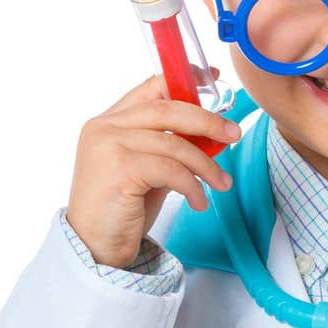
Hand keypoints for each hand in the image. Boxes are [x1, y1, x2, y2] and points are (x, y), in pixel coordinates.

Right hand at [66, 70, 239, 267]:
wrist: (95, 249)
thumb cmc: (121, 211)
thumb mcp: (146, 170)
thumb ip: (167, 146)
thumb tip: (211, 133)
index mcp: (108, 121)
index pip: (149, 87)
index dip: (184, 79)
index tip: (212, 78)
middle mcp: (104, 128)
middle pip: (166, 108)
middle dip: (206, 120)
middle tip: (233, 133)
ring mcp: (108, 147)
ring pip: (173, 143)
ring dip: (206, 164)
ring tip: (221, 183)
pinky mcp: (120, 170)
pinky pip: (171, 170)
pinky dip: (192, 186)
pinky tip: (198, 202)